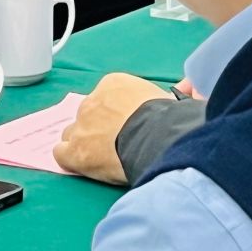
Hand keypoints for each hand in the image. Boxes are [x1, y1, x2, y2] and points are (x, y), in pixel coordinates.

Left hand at [53, 73, 171, 186]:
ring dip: (84, 144)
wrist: (155, 138)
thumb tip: (189, 85)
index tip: (128, 125)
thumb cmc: (166, 119)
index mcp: (113, 84)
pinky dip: (69, 160)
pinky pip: (61, 154)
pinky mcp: (75, 151)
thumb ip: (173, 92)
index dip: (115, 115)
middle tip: (117, 142)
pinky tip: (82, 166)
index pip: (106, 99)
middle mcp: (92, 101)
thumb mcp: (170, 99)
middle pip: (88, 116)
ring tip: (101, 157)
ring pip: (73, 134)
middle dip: (98, 128)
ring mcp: (81, 126)